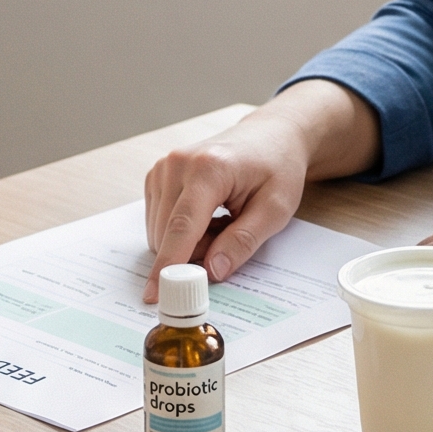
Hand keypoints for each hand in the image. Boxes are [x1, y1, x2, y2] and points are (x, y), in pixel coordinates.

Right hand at [142, 81, 380, 300]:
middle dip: (195, 252)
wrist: (270, 136)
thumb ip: (243, 242)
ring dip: (189, 241)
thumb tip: (213, 271)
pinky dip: (182, 230)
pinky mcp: (158, 174)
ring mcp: (164, 166)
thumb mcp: (275, 210)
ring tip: (223, 220)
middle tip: (232, 234)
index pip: (182, 227)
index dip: (168, 265)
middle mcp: (178, 163)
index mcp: (209, 169)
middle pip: (167, 233)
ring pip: (160, 231)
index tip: (155, 295)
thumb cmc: (277, 168)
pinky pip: (159, 221)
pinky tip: (208, 215)